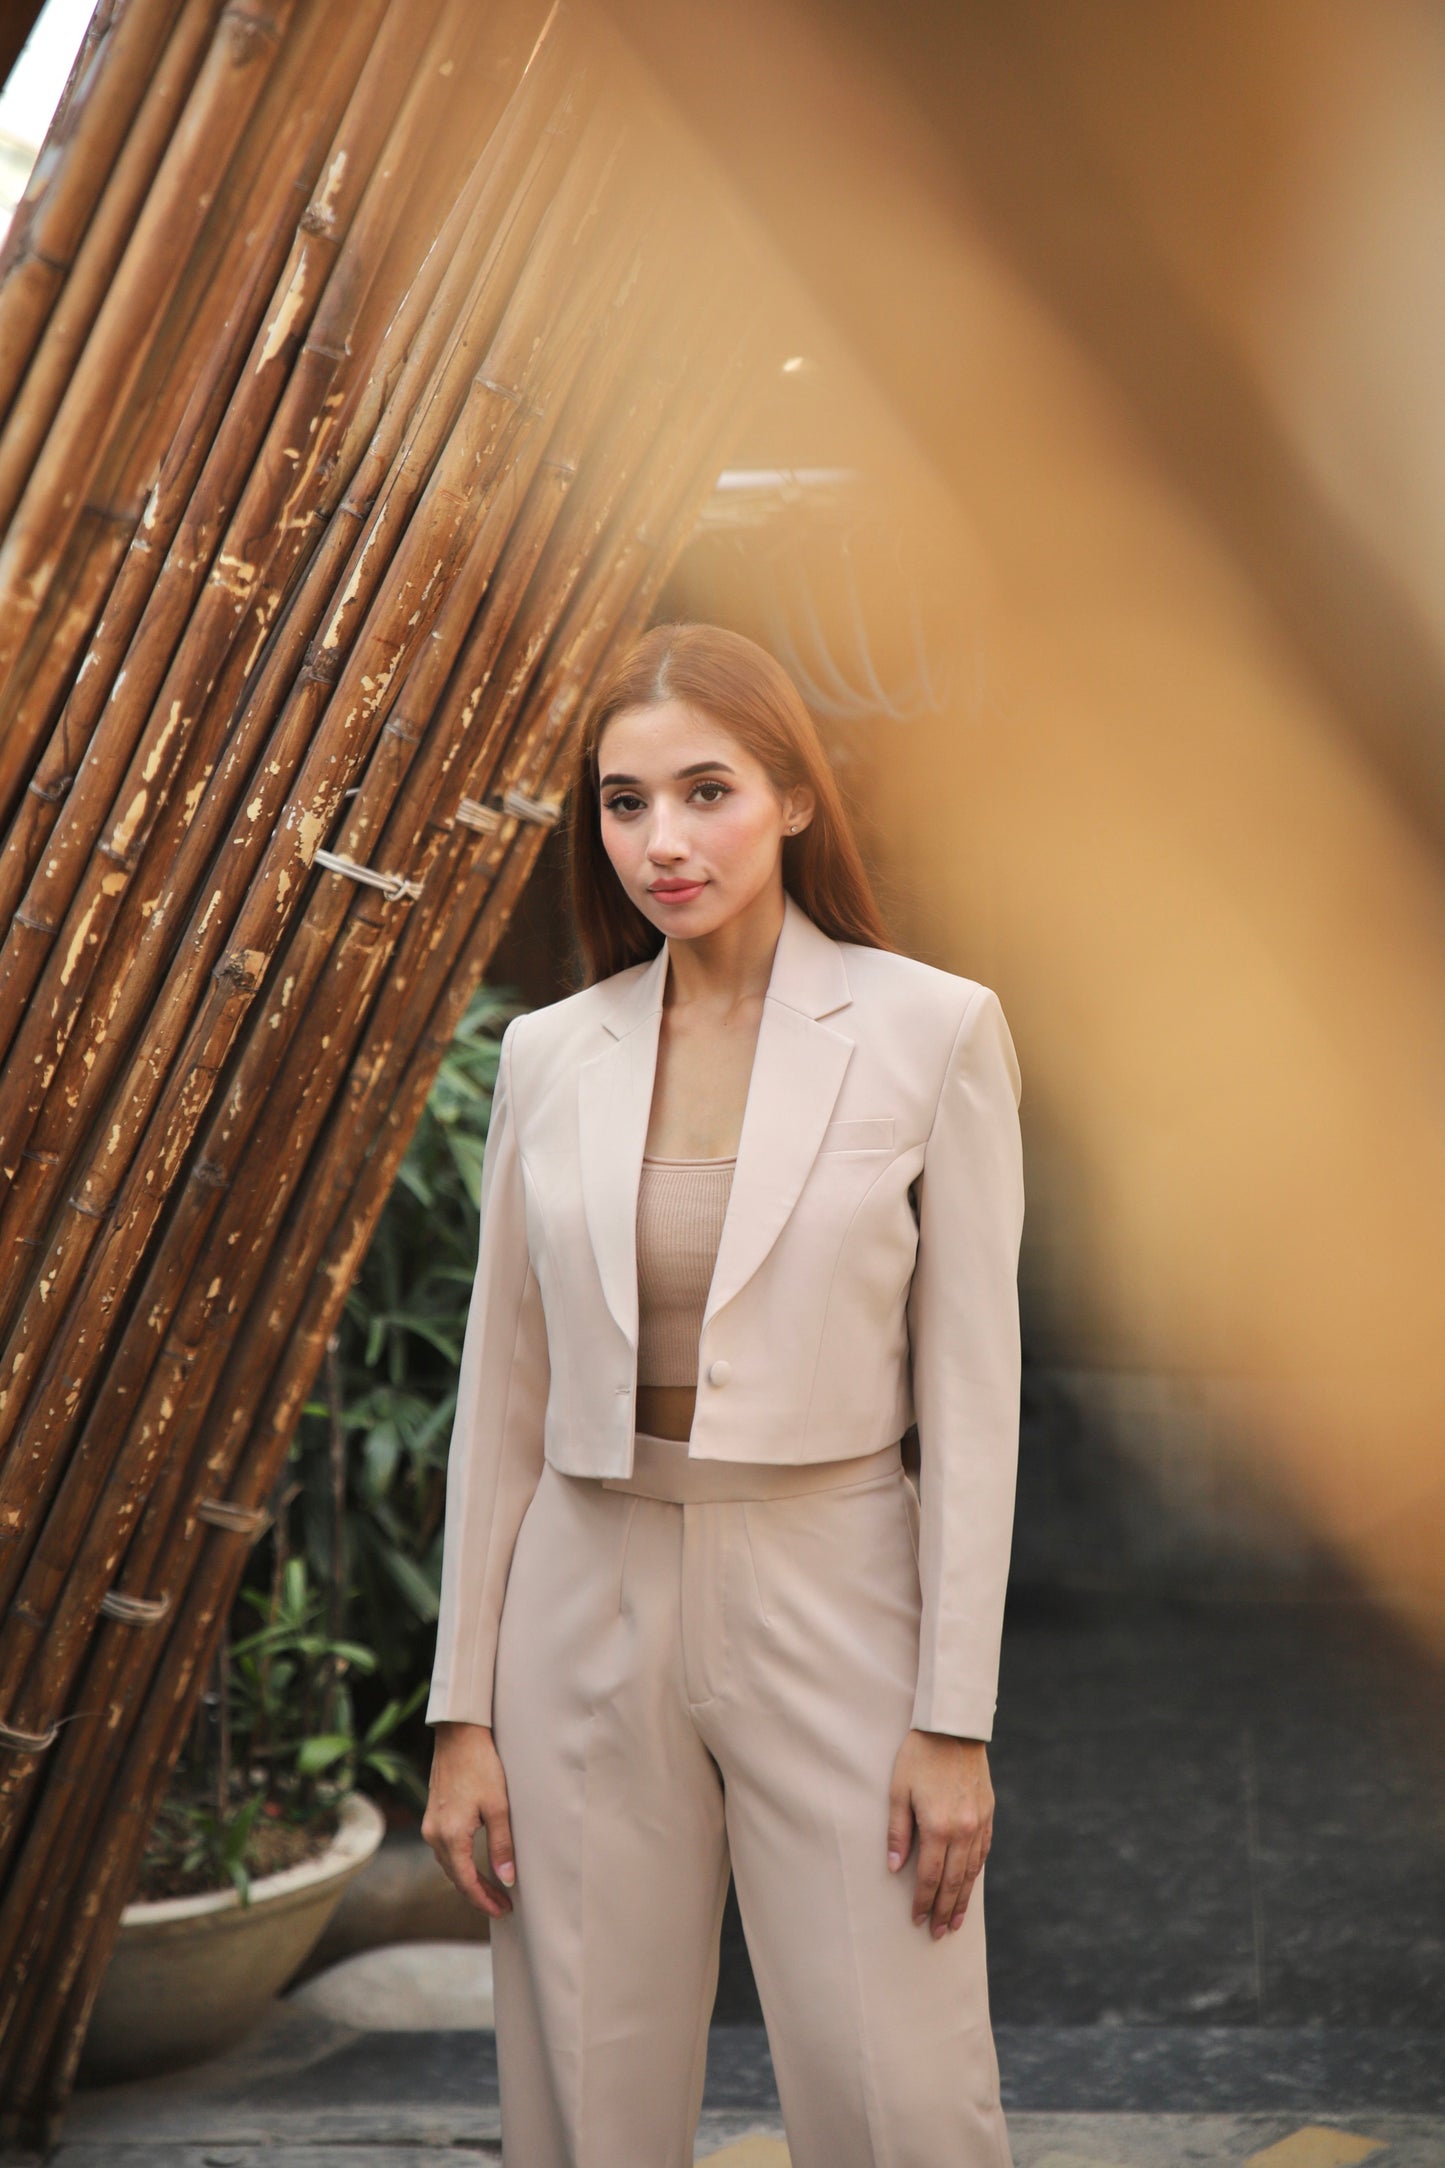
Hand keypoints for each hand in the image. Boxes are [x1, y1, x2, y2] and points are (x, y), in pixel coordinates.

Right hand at [421, 1720, 515, 1917]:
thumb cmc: (482, 1766)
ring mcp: (430, 1824)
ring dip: (469, 1879)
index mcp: (450, 1835)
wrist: (459, 1735)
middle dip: (478, 1894)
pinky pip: (445, 1850)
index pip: (466, 1882)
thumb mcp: (498, 1807)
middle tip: (503, 1904)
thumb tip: (507, 1878)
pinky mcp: (432, 1815)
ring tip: (492, 1888)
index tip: (503, 1910)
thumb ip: (502, 1845)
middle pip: (456, 1877)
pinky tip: (474, 1864)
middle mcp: (434, 1834)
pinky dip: (460, 1863)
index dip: (485, 1901)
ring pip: (449, 1865)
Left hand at [886, 1728, 993, 1937]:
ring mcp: (979, 1823)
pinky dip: (976, 1873)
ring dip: (963, 1899)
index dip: (923, 1901)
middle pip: (954, 1881)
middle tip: (939, 1933)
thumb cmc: (918, 1757)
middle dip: (945, 1910)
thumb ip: (898, 1832)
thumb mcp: (898, 1791)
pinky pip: (983, 1852)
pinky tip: (970, 1885)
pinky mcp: (988, 1813)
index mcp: (938, 1827)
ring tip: (956, 1921)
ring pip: (972, 1872)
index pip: (930, 1876)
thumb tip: (895, 1868)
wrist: (953, 1728)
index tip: (917, 1920)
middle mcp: (963, 1830)